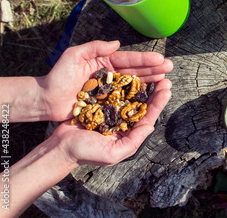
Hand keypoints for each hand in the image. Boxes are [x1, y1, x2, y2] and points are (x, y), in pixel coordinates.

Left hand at [38, 40, 172, 121]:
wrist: (46, 99)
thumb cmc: (58, 76)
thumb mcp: (74, 55)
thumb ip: (95, 47)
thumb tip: (116, 43)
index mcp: (105, 61)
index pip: (129, 59)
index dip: (146, 59)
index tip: (161, 59)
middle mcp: (111, 74)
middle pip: (137, 70)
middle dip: (154, 68)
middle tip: (170, 68)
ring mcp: (111, 89)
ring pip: (135, 84)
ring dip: (151, 81)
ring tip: (166, 80)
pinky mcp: (108, 103)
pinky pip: (127, 99)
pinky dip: (140, 97)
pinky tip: (152, 96)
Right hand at [50, 77, 171, 165]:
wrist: (60, 147)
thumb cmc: (85, 153)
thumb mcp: (112, 153)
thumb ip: (133, 141)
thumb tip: (150, 127)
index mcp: (129, 133)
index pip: (147, 117)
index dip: (158, 103)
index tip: (167, 90)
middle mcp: (123, 121)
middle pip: (143, 104)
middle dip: (155, 91)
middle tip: (165, 78)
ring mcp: (112, 112)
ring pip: (131, 96)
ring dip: (142, 85)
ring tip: (154, 73)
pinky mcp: (100, 104)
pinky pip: (115, 91)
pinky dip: (124, 83)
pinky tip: (131, 74)